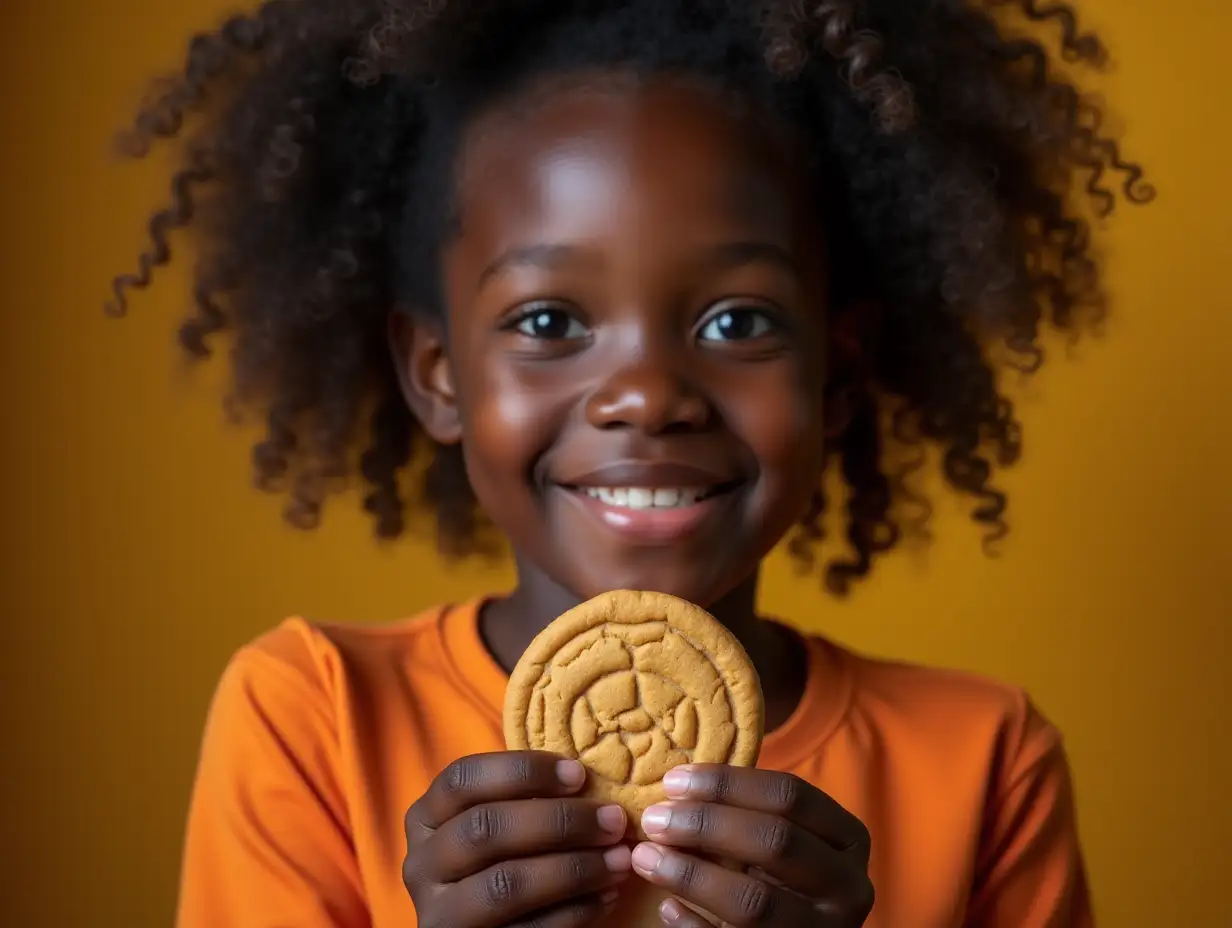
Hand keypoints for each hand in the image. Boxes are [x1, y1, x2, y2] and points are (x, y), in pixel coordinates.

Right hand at [402, 751, 632, 927]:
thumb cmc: (502, 859)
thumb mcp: (498, 824)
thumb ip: (526, 799)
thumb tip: (586, 778)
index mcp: (425, 818)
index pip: (463, 779)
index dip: (523, 771)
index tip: (579, 775)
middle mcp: (422, 865)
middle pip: (485, 829)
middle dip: (558, 821)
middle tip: (613, 820)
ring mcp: (441, 915)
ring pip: (504, 885)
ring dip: (573, 869)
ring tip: (619, 860)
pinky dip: (574, 912)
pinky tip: (607, 896)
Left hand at [630, 765, 873, 926]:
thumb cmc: (784, 874)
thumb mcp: (785, 839)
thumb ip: (749, 812)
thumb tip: (677, 786)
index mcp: (848, 839)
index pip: (789, 795)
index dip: (727, 784)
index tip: (673, 781)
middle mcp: (848, 887)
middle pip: (774, 841)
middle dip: (705, 825)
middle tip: (653, 819)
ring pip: (753, 900)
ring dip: (690, 875)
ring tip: (645, 858)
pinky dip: (695, 926)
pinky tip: (667, 908)